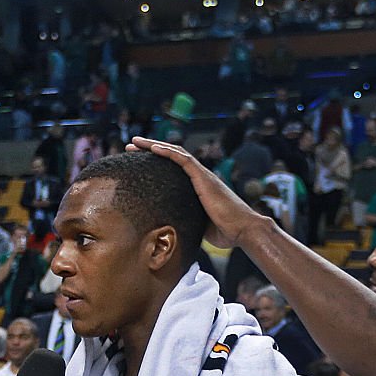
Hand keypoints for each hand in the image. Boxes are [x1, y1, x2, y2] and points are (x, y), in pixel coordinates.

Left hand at [125, 136, 275, 248]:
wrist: (243, 230)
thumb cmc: (226, 232)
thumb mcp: (200, 226)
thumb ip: (188, 222)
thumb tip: (173, 231)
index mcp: (199, 188)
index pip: (175, 169)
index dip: (157, 163)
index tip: (139, 162)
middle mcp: (201, 177)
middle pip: (172, 156)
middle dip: (150, 149)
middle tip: (132, 147)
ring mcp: (203, 176)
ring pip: (175, 153)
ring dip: (154, 146)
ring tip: (135, 143)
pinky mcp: (204, 178)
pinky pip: (183, 160)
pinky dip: (168, 152)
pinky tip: (153, 148)